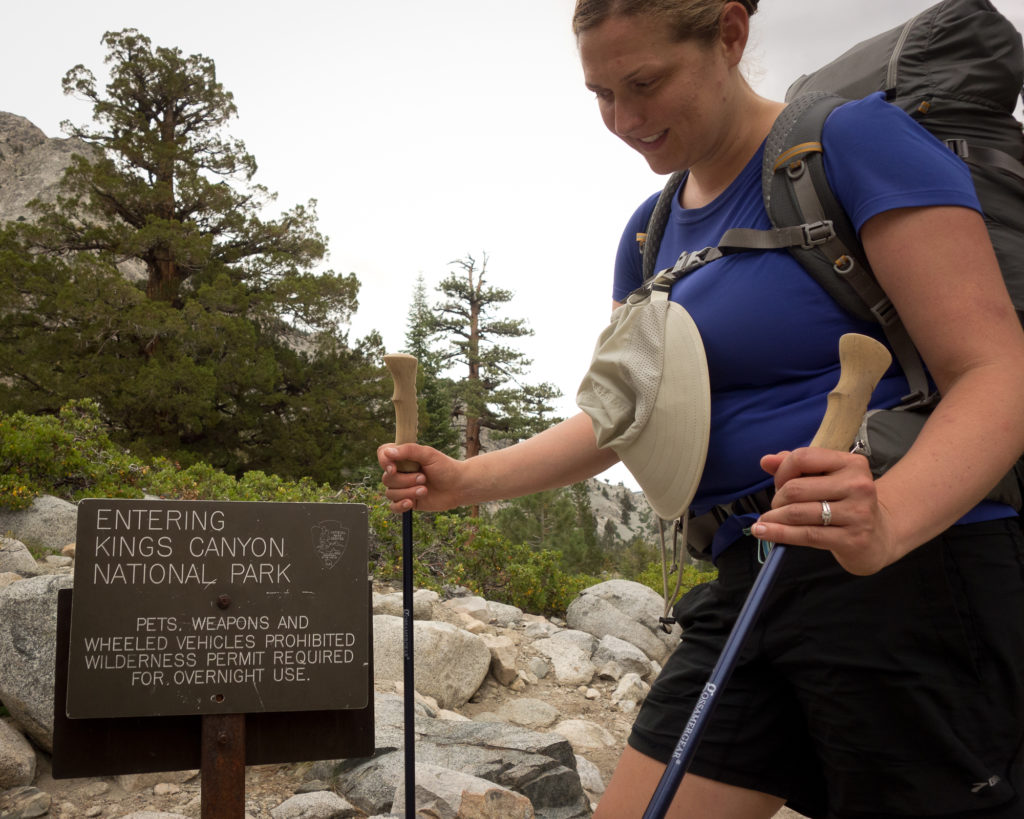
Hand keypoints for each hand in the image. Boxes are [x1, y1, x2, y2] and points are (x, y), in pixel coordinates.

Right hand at [377, 444, 463, 512]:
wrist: (459, 486)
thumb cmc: (446, 467)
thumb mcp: (429, 454)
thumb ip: (409, 451)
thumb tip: (388, 452)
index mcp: (403, 457)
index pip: (383, 454)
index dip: (384, 461)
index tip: (393, 468)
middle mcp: (400, 472)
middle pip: (386, 478)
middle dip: (405, 480)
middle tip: (423, 478)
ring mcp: (402, 487)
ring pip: (390, 493)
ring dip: (408, 492)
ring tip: (424, 490)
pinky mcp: (407, 502)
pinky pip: (393, 507)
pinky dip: (400, 505)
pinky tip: (411, 503)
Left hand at [751, 447, 897, 574]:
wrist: (877, 538)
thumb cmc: (844, 504)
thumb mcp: (824, 480)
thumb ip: (795, 467)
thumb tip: (766, 461)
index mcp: (852, 463)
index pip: (803, 458)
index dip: (782, 471)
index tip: (778, 484)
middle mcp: (858, 485)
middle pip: (796, 488)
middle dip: (778, 499)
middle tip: (776, 507)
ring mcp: (858, 513)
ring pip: (798, 512)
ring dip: (774, 518)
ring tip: (764, 522)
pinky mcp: (852, 539)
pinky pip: (806, 535)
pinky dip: (779, 533)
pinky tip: (762, 532)